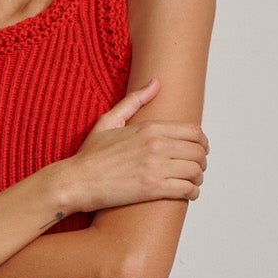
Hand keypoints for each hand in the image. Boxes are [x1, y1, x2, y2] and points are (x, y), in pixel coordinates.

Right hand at [52, 79, 208, 216]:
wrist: (76, 181)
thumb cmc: (89, 155)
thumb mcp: (109, 121)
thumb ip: (134, 101)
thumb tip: (155, 83)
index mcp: (150, 128)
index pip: (193, 131)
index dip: (201, 142)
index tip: (198, 149)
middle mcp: (156, 145)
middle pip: (198, 151)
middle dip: (202, 160)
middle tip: (197, 167)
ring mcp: (155, 167)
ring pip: (195, 170)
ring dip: (198, 177)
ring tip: (193, 182)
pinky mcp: (152, 189)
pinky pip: (185, 189)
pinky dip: (192, 192)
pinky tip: (189, 194)